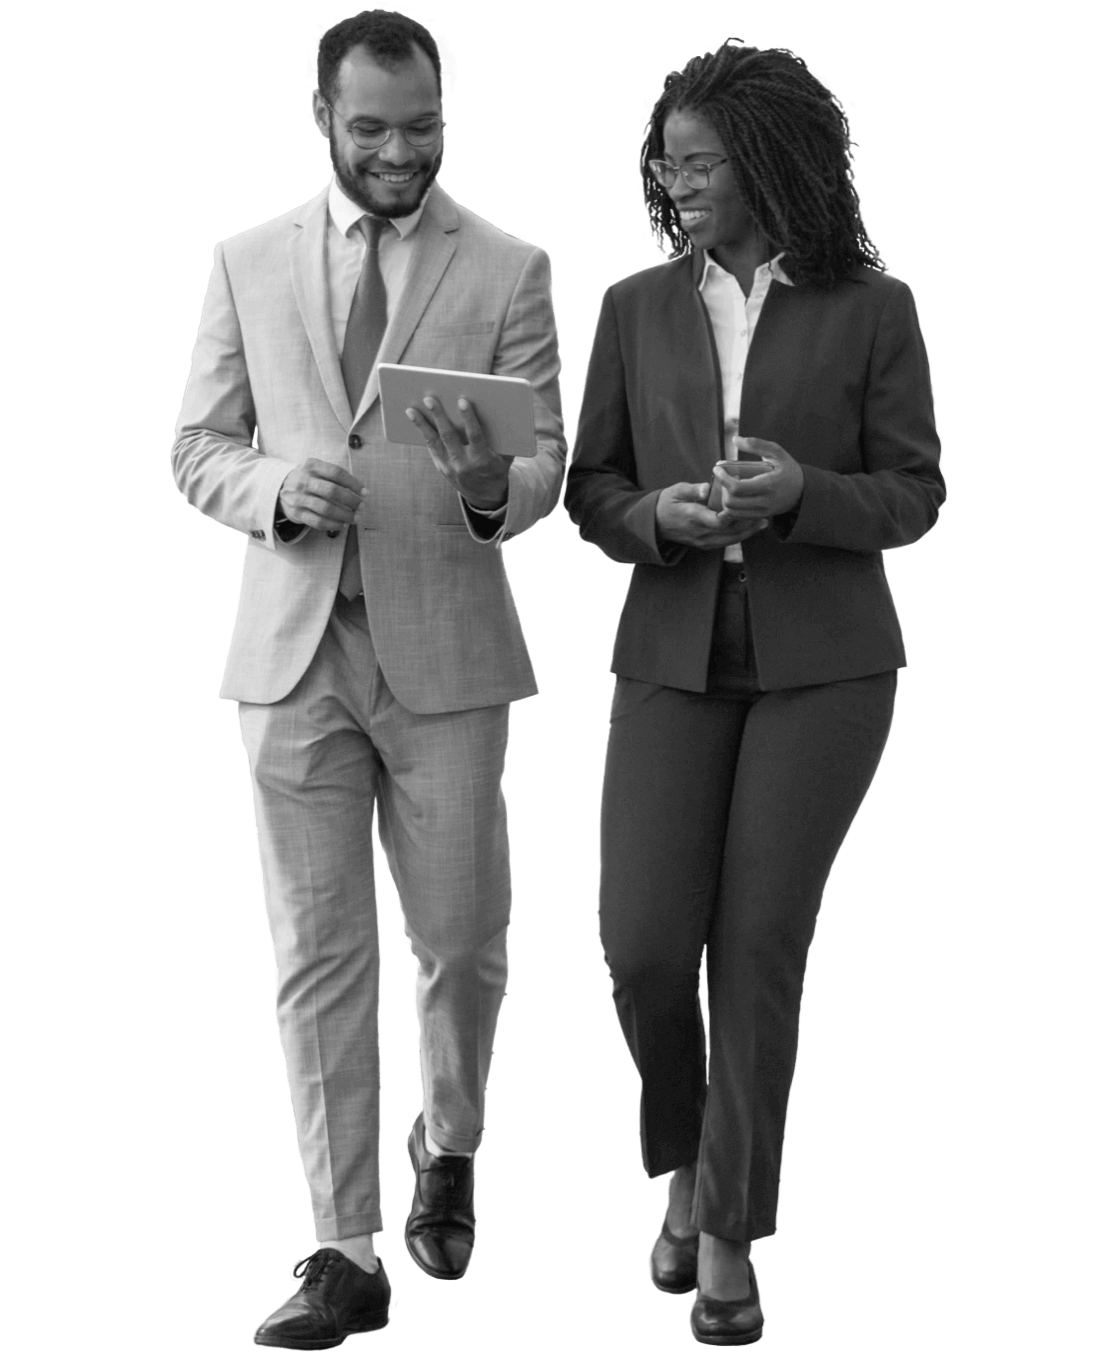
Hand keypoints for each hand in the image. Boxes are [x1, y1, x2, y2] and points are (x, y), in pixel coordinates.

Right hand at [279, 458, 367, 532]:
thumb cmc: (307, 479)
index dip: (353, 483)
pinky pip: (318, 521)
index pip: (336, 473)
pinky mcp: (296, 513)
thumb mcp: (316, 470)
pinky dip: (333, 525)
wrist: (279, 488)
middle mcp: (304, 480)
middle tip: (361, 507)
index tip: (365, 492)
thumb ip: (334, 476)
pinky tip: (342, 525)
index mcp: (311, 466)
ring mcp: (299, 497)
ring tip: (355, 518)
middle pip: (332, 491)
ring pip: (326, 509)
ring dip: (344, 515)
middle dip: (351, 500)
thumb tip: (360, 491)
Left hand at [407, 396, 512, 509]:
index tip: (462, 401)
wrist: (486, 493)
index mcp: (482, 460)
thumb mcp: (506, 456)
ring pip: (434, 442)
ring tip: (410, 409)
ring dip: (422, 424)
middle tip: (429, 399)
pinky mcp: (440, 466)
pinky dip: (422, 431)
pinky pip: (430, 446)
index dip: (469, 418)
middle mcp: (464, 464)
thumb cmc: (498, 466)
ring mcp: (449, 466)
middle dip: (439, 416)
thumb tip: (499, 409)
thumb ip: (503, 437)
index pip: (475, 436)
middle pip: (449, 436)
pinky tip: (414, 417)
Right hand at [655, 481, 769, 550]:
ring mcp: (702, 541)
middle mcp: (700, 533)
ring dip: (747, 533)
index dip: (734, 515)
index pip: (719, 521)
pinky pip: (725, 543)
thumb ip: (693, 490)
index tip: (747, 506)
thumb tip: (708, 488)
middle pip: (730, 533)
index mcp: (694, 518)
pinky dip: (738, 537)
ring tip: (762, 523)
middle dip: (748, 525)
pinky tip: (749, 529)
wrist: (653, 523)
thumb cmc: (666, 503)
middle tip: (763, 514)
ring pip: (729, 540)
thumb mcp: (676, 491)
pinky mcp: (704, 544)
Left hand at [714, 437, 803, 524]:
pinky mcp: (761, 517)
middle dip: (722, 489)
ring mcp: (762, 512)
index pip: (737, 488)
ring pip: (733, 513)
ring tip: (726, 486)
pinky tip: (732, 496)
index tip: (717, 468)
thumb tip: (735, 439)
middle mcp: (765, 502)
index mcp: (768, 485)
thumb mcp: (776, 452)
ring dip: (724, 500)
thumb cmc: (788, 468)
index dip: (723, 478)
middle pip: (732, 503)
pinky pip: (739, 517)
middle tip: (722, 477)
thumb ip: (756, 444)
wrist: (803, 490)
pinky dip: (731, 507)